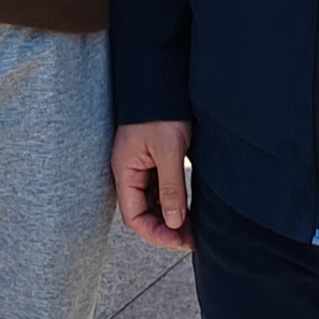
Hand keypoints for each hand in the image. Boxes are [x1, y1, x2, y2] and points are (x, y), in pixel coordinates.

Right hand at [111, 118, 193, 250]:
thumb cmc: (160, 110)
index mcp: (125, 172)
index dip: (156, 234)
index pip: (134, 217)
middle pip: (143, 213)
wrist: (160, 78)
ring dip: (170, 218)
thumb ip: (171, 188)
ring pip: (152, 203)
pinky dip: (172, 202)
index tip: (181, 240)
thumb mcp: (169, 150)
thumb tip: (174, 222)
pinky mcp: (152, 160)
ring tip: (193, 227)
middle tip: (192, 237)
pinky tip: (188, 208)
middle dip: (165, 229)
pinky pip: (158, 190)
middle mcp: (129, 172)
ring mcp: (140, 166)